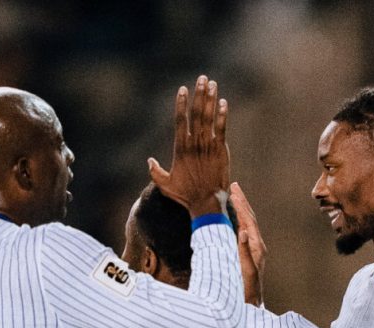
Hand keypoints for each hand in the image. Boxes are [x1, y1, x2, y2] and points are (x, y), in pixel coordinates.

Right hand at [148, 75, 230, 217]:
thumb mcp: (165, 185)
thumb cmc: (185, 195)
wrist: (206, 202)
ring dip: (211, 100)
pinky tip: (223, 102)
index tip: (182, 89)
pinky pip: (222, 129)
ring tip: (212, 84)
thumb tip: (149, 161)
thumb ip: (155, 172)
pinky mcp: (221, 150)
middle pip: (197, 114)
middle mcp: (195, 144)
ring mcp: (209, 146)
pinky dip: (223, 115)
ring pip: (209, 118)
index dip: (181, 104)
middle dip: (199, 94)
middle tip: (202, 78)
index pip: (180, 121)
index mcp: (181, 149)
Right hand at [229, 182, 265, 305]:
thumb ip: (245, 252)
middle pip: (249, 218)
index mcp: (256, 246)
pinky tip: (234, 218)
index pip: (247, 220)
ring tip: (234, 196)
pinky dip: (239, 220)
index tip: (233, 190)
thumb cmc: (247, 291)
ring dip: (241, 208)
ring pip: (248, 223)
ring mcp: (254, 249)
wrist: (251, 305)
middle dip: (242, 201)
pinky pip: (244, 231)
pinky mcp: (249, 253)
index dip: (240, 205)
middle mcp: (257, 245)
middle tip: (234, 186)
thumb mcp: (246, 271)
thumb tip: (243, 232)